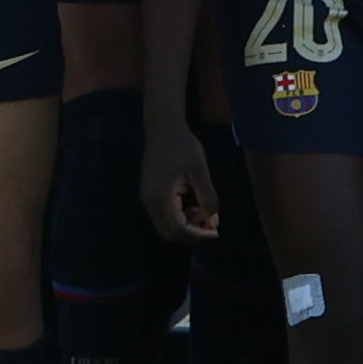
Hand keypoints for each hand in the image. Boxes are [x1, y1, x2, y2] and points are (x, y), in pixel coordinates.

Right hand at [139, 116, 220, 242]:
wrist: (163, 128)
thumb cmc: (183, 146)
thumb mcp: (200, 170)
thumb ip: (207, 196)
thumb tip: (213, 221)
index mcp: (160, 197)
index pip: (177, 230)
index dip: (197, 235)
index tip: (215, 231)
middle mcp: (149, 202)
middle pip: (169, 233)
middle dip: (191, 234)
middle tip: (211, 226)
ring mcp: (147, 198)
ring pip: (166, 226)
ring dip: (186, 226)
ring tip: (204, 213)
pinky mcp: (149, 194)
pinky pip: (164, 215)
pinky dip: (180, 217)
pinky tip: (193, 206)